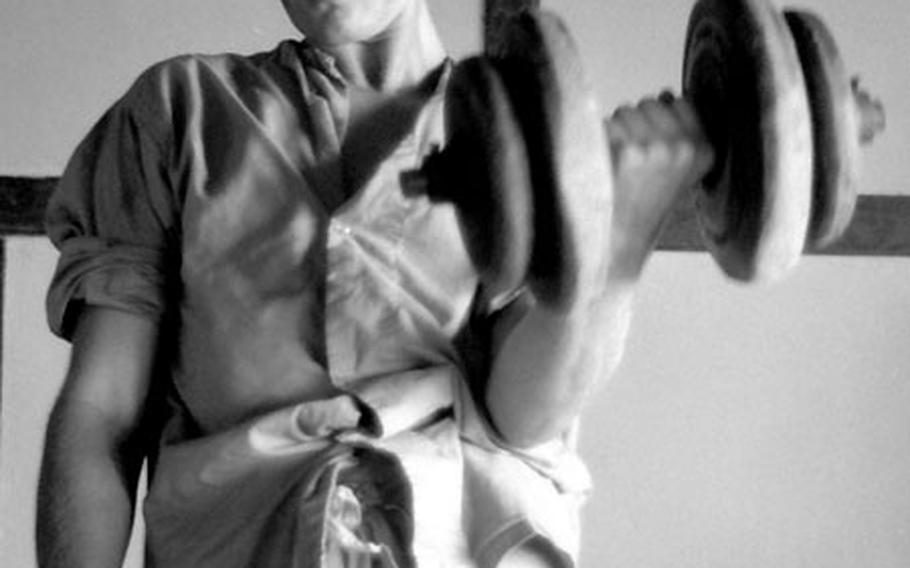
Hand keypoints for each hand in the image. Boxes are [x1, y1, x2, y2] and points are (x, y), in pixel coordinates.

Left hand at [606, 92, 713, 281]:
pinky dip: (599, 139)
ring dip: (616, 131)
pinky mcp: (627, 149)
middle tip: (630, 162)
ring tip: (617, 166)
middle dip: (636, 123)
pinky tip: (605, 166)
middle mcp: (685, 148)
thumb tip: (667, 94)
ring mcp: (657, 147)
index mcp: (704, 151)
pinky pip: (607, 123)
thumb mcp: (677, 174)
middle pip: (651, 103)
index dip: (659, 119)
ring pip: (626, 111)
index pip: (680, 102)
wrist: (618, 244)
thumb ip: (679, 133)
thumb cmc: (642, 208)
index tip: (651, 149)